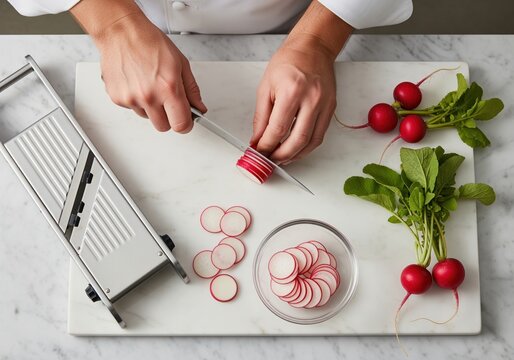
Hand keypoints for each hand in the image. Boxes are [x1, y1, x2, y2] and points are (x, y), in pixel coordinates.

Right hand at [95, 12, 206, 131]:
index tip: (186, 120)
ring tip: (150, 85)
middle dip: (169, 117)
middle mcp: (149, 96)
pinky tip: (137, 82)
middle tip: (168, 101)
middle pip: (163, 127)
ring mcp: (131, 99)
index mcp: (169, 88)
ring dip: (151, 108)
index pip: (181, 125)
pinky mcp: (117, 98)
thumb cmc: (149, 42)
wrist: (121, 32)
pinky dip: (137, 100)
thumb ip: (191, 90)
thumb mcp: (181, 63)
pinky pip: (133, 109)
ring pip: (147, 117)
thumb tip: (198, 107)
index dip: (186, 124)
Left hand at [251, 36, 336, 163]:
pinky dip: (307, 146)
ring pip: (311, 142)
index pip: (278, 129)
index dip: (267, 145)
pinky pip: (320, 135)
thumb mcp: (266, 87)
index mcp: (292, 91)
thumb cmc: (288, 62)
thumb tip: (257, 139)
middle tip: (270, 159)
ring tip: (282, 158)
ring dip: (296, 155)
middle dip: (281, 155)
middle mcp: (312, 99)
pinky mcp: (331, 108)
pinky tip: (296, 149)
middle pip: (297, 140)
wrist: (312, 47)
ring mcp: (324, 104)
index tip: (259, 151)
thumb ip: (261, 117)